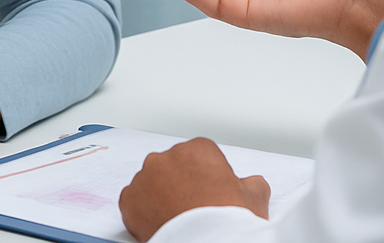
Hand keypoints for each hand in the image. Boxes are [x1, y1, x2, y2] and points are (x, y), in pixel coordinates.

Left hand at [119, 137, 269, 240]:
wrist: (205, 242)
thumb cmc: (226, 220)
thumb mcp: (255, 198)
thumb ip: (252, 183)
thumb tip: (253, 184)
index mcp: (198, 149)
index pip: (200, 156)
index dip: (207, 177)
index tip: (210, 193)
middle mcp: (168, 157)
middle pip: (174, 166)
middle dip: (181, 183)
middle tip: (193, 207)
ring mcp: (145, 176)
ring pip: (152, 182)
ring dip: (160, 195)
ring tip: (176, 218)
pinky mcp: (128, 198)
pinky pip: (134, 200)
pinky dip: (143, 210)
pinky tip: (159, 223)